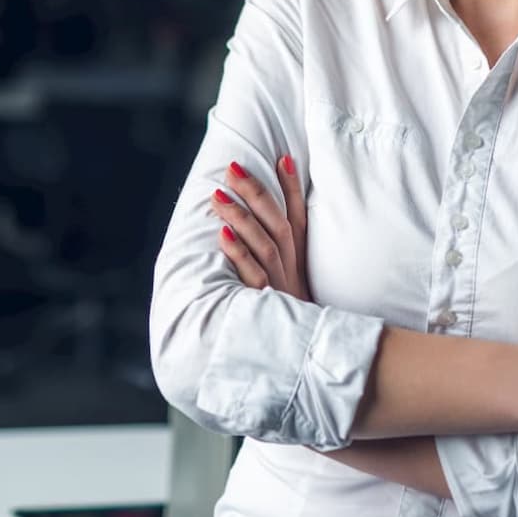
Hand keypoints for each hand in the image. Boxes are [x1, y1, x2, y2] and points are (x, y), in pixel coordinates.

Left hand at [210, 157, 309, 300]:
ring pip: (266, 244)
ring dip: (242, 217)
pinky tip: (222, 234)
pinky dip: (239, 253)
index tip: (283, 159)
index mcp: (299, 261)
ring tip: (218, 194)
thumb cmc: (282, 312)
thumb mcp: (289, 283)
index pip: (298, 218)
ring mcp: (279, 284)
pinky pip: (254, 274)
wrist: (291, 357)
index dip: (292, 189)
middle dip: (257, 193)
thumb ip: (278, 255)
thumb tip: (251, 223)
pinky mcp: (265, 301)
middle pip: (279, 224)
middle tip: (233, 168)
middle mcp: (292, 269)